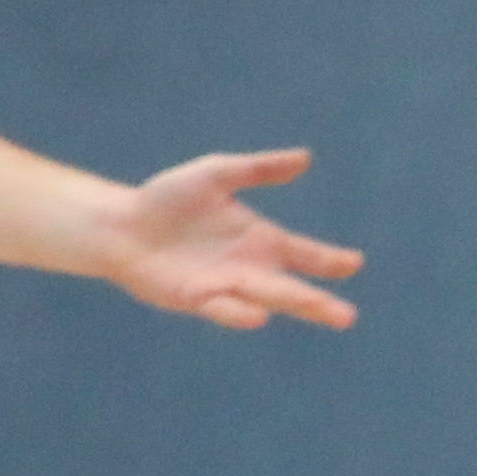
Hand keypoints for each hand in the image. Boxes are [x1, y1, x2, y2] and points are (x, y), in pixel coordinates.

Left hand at [101, 148, 363, 330]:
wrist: (122, 226)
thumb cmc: (168, 199)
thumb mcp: (216, 174)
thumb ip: (259, 169)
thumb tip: (306, 158)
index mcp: (260, 239)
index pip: (303, 254)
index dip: (328, 261)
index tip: (354, 263)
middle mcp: (249, 268)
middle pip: (292, 288)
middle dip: (319, 301)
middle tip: (347, 317)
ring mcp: (225, 287)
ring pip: (267, 300)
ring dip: (292, 308)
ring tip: (319, 313)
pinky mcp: (197, 300)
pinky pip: (224, 309)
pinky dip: (240, 313)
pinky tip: (259, 314)